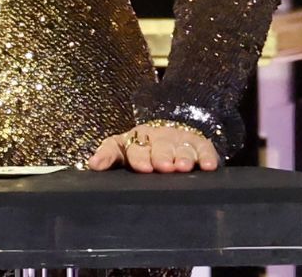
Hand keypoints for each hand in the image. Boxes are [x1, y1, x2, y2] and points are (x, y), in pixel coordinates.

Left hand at [86, 121, 218, 172]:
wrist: (168, 132)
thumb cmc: (139, 150)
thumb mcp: (120, 150)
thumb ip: (107, 157)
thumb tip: (92, 165)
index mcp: (135, 140)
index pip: (133, 148)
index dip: (137, 158)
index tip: (142, 168)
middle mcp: (157, 138)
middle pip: (160, 147)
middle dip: (161, 156)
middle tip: (163, 166)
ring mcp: (179, 139)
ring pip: (181, 148)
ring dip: (183, 157)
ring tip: (183, 167)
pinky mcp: (198, 142)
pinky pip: (204, 148)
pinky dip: (207, 156)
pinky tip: (208, 166)